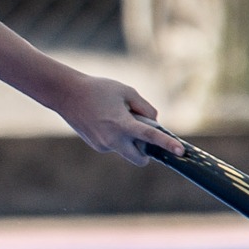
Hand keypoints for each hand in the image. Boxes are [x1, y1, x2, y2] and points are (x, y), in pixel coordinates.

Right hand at [55, 75, 184, 165]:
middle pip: (140, 159)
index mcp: (122, 124)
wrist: (67, 95)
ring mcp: (103, 145)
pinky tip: (105, 120)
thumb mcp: (126, 91)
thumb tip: (154, 123)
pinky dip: (117, 137)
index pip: (150, 136)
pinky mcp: (97, 146)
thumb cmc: (99, 90)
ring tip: (116, 116)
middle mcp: (113, 140)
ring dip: (130, 140)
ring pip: (126, 149)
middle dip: (147, 154)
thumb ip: (145, 108)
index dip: (167, 144)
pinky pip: (115, 145)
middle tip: (146, 137)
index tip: (181, 151)